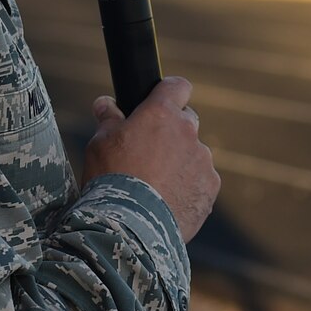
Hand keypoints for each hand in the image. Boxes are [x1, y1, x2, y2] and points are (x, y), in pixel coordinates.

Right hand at [81, 76, 219, 241]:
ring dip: (181, 162)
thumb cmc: (111, 179)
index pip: (178, 86)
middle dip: (173, 131)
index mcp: (161, 113)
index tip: (163, 99)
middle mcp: (188, 132)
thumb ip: (108, 119)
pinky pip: (201, 181)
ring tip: (157, 185)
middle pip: (187, 121)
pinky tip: (168, 201)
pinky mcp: (210, 187)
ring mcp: (203, 160)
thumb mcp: (99, 143)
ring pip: (194, 154)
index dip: (171, 91)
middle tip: (151, 152)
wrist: (131, 224)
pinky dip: (189, 187)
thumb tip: (105, 103)